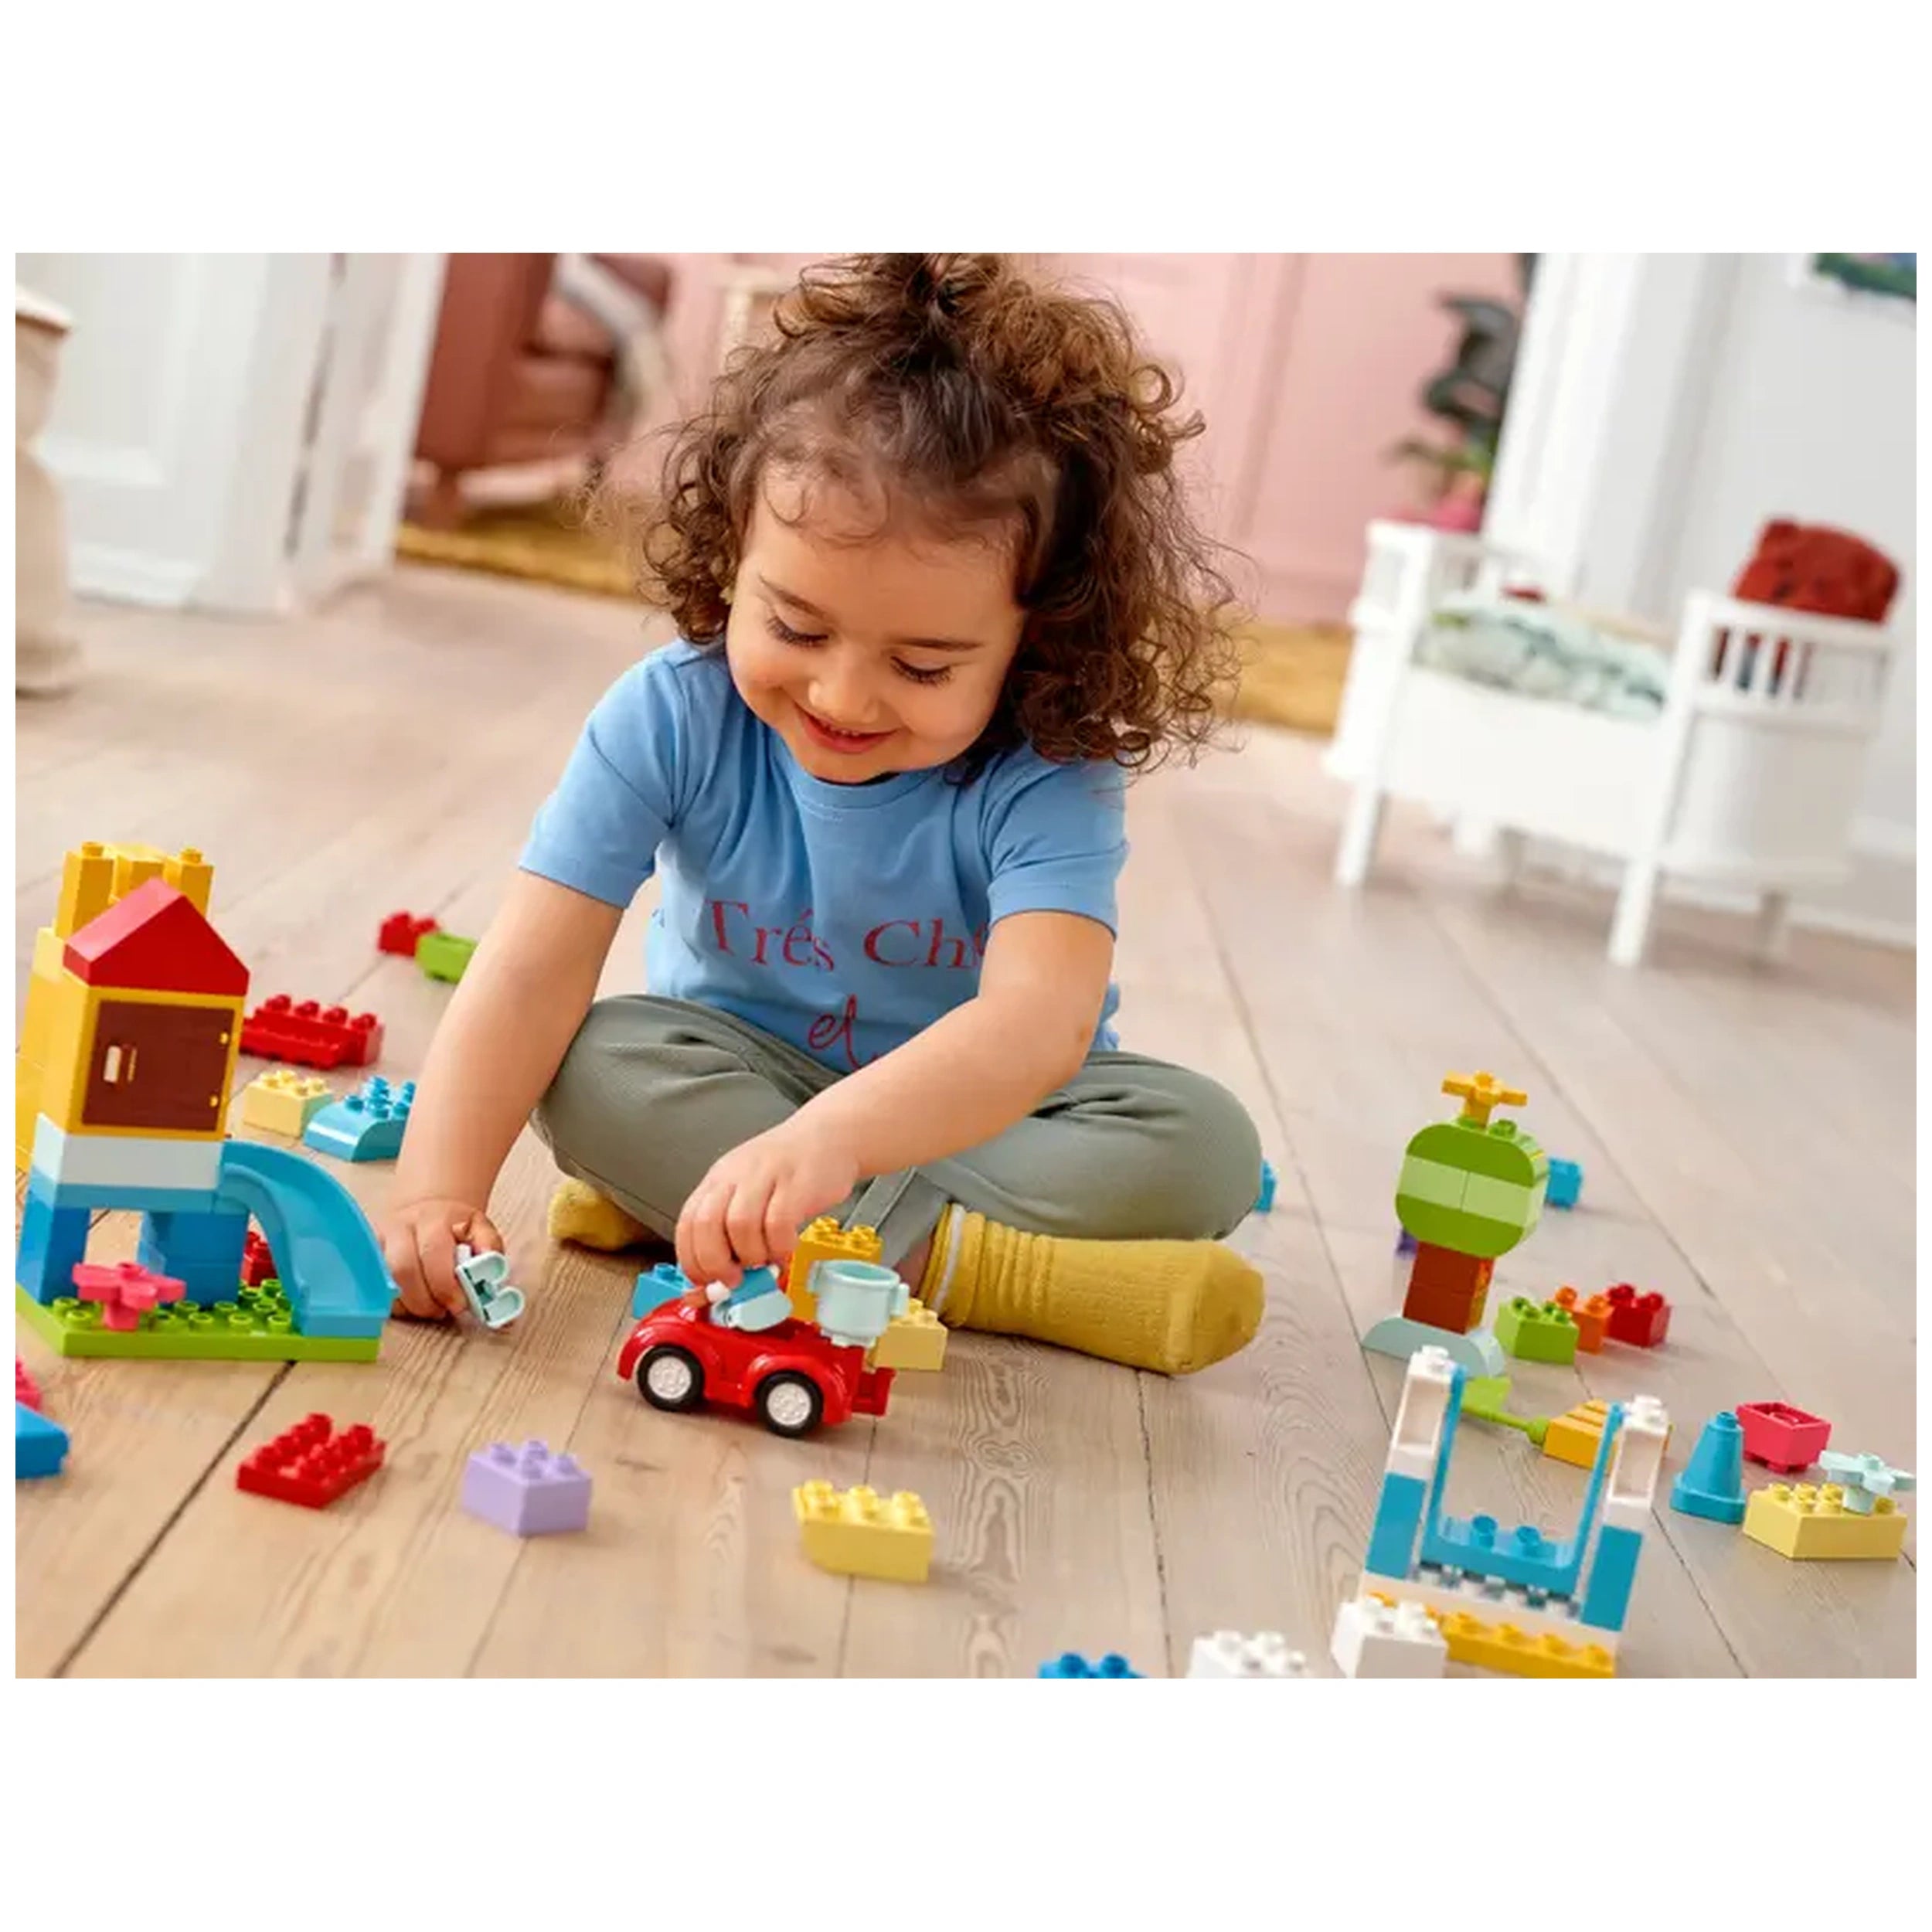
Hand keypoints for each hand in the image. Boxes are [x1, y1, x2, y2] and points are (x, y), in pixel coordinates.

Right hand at [380, 1196, 504, 1320]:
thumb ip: (489, 1246)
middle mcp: (398, 1228)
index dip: (444, 1286)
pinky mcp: (367, 1258)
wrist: (427, 1208)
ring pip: (385, 1285)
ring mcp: (377, 1243)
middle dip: (425, 1301)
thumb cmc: (456, 1226)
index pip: (432, 1254)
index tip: (459, 1304)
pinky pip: (376, 1291)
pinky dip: (397, 1304)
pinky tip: (414, 1302)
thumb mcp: (481, 1227)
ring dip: (410, 1306)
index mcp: (431, 1218)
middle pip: (402, 1272)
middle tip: (443, 1311)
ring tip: (431, 1306)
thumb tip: (493, 1270)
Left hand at [676, 1123, 858, 1288]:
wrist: (830, 1136)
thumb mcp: (750, 1193)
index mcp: (718, 1181)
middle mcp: (736, 1176)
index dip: (692, 1260)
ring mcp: (765, 1177)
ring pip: (740, 1225)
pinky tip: (786, 1247)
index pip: (687, 1225)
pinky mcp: (796, 1185)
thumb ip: (730, 1233)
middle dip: (716, 1263)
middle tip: (734, 1279)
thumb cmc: (789, 1171)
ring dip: (751, 1255)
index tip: (705, 1283)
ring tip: (765, 1260)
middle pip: (707, 1225)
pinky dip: (780, 1246)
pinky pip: (778, 1223)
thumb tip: (712, 1282)